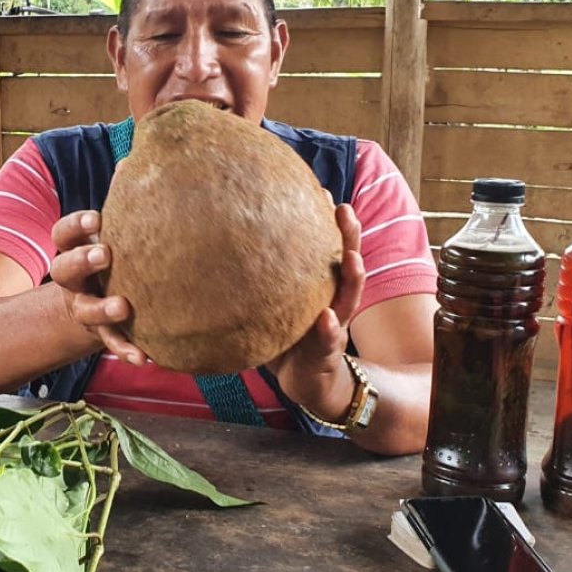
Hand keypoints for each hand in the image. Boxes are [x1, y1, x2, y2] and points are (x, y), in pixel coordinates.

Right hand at [49, 210, 147, 364]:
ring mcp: (84, 307)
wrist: (105, 302)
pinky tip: (144, 358)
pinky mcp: (102, 333)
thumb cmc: (119, 254)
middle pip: (63, 269)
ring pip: (84, 310)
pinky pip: (111, 343)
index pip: (63, 232)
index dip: (76, 225)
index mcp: (74, 247)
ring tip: (122, 307)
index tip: (96, 217)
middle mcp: (74, 279)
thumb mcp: (117, 228)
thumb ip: (124, 200)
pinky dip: (125, 350)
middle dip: (82, 260)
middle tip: (105, 254)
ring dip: (101, 308)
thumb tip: (134, 158)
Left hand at [264, 204, 365, 418]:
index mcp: (321, 285)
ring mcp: (336, 324)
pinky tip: (326, 316)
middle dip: (349, 236)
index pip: (328, 247)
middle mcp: (334, 299)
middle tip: (344, 210)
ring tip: (351, 257)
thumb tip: (219, 243)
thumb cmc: (288, 336)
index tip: (323, 191)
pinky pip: (330, 339)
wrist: (306, 380)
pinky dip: (329, 328)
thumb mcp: (276, 302)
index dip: (328, 221)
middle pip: (346, 261)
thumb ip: (262, 277)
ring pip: (349, 297)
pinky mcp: (328, 352)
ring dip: (352, 276)